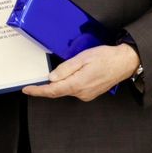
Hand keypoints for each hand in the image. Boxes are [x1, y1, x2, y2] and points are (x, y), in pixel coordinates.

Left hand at [22, 44, 139, 100]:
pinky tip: (70, 75)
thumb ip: (66, 68)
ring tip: (59, 72)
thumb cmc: (106, 57)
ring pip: (66, 90)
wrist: (125, 63)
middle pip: (58, 91)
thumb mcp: (83, 58)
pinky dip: (68, 84)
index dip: (38, 91)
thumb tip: (52, 78)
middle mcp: (82, 93)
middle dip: (47, 86)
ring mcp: (87, 95)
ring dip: (59, 83)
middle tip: (35, 81)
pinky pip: (74, 90)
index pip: (53, 90)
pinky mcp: (90, 94)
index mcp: (78, 84)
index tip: (27, 90)